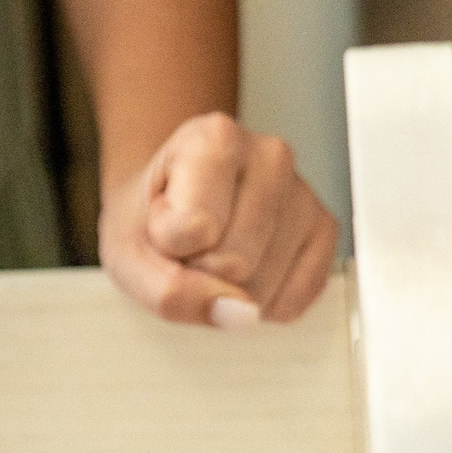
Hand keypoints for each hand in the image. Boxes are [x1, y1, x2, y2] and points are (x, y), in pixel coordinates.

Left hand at [100, 113, 338, 326]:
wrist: (168, 202)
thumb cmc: (149, 217)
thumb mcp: (127, 253)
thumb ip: (168, 290)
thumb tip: (239, 314)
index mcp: (213, 137)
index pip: (194, 230)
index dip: (168, 247)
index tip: (160, 225)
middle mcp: (270, 154)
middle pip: (235, 263)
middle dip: (201, 272)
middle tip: (187, 246)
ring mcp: (304, 192)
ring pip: (264, 285)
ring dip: (230, 289)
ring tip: (213, 251)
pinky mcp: (325, 230)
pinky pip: (294, 298)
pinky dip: (261, 301)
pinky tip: (245, 268)